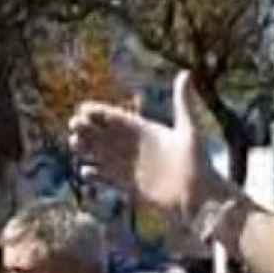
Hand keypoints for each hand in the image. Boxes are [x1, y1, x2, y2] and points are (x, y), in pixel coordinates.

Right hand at [68, 71, 229, 225]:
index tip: (82, 109)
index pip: (117, 118)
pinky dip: (96, 175)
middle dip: (87, 129)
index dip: (99, 113)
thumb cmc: (199, 165)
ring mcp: (132, 168)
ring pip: (103, 156)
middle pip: (105, 136)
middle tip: (73, 126)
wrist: (200, 199)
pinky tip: (86, 172)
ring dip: (87, 150)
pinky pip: (108, 179)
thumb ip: (183, 103)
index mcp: (147, 131)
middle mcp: (137, 148)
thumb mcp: (189, 131)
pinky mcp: (131, 187)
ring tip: (74, 144)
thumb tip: (185, 73)